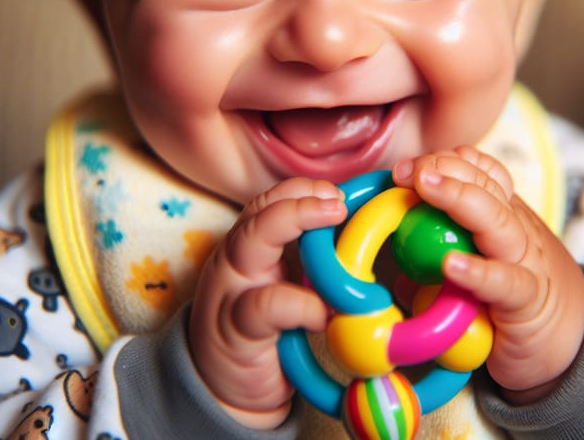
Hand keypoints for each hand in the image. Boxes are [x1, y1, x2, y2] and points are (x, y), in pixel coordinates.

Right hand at [188, 178, 346, 428]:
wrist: (224, 391)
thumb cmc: (264, 333)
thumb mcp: (284, 288)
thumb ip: (307, 263)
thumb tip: (359, 239)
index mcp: (249, 247)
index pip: (269, 203)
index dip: (302, 191)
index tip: (337, 194)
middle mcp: (235, 259)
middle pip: (258, 212)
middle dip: (298, 199)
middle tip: (338, 203)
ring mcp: (230, 290)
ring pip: (250, 241)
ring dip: (293, 222)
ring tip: (333, 222)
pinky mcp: (235, 329)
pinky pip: (265, 305)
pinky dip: (300, 303)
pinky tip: (324, 314)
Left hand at [393, 146, 583, 401]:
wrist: (574, 341)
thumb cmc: (510, 297)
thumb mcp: (478, 260)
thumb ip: (443, 248)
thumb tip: (394, 244)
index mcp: (503, 213)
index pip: (480, 172)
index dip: (446, 162)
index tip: (408, 168)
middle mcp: (516, 228)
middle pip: (485, 185)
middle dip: (444, 169)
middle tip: (407, 172)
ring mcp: (526, 261)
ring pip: (497, 219)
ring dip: (459, 198)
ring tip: (426, 187)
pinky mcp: (529, 300)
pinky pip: (506, 281)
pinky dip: (480, 271)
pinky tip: (452, 264)